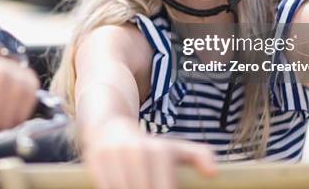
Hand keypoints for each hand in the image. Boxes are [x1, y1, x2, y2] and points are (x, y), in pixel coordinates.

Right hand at [84, 118, 216, 188]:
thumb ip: (199, 156)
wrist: (109, 126)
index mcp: (160, 151)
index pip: (166, 188)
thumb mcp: (174, 147)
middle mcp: (138, 152)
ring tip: (135, 186)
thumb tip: (213, 173)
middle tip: (148, 187)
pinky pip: (106, 188)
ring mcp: (115, 156)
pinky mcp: (95, 160)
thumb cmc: (147, 145)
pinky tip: (121, 186)